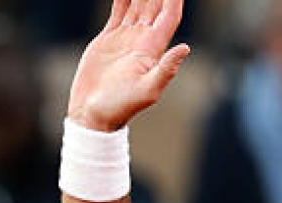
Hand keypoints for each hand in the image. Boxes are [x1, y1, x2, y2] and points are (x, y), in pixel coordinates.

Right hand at [67, 0, 190, 131]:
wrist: (95, 112)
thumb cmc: (122, 106)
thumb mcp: (148, 90)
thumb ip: (166, 69)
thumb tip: (185, 48)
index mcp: (154, 49)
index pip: (169, 16)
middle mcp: (143, 39)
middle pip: (155, 5)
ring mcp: (127, 37)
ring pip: (138, 4)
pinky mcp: (110, 37)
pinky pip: (118, 10)